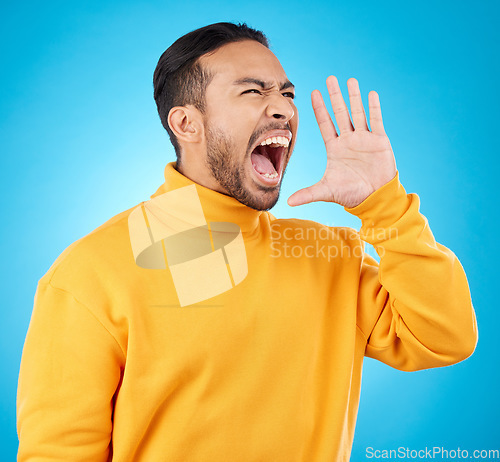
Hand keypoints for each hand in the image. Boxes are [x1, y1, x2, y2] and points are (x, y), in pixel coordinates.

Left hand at [287, 76, 396, 208]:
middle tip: (330, 78)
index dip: (320, 109)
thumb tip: (288, 203)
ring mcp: (364, 139)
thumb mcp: (326, 191)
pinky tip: (371, 94)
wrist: (374, 198)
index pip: (325, 124)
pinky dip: (374, 108)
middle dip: (335, 96)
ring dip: (354, 97)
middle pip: (340, 113)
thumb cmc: (350, 195)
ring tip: (350, 80)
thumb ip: (308, 194)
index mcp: (335, 148)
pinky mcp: (379, 141)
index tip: (313, 93)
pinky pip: (376, 121)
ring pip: (358, 113)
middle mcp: (348, 140)